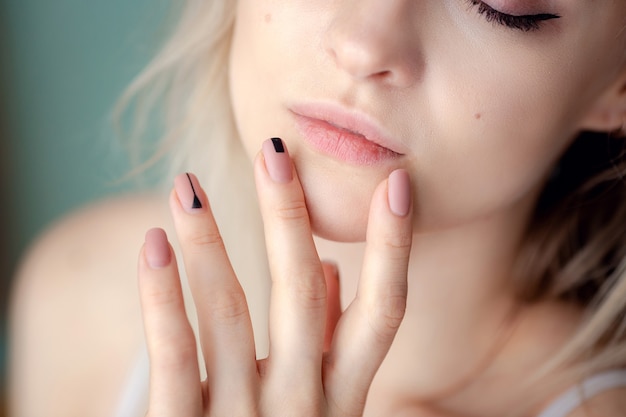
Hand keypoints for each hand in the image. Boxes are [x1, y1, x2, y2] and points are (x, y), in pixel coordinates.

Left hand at [138, 138, 412, 416]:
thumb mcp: (318, 409)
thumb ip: (330, 343)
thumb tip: (336, 271)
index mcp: (341, 400)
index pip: (383, 315)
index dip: (394, 250)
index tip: (398, 185)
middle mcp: (302, 409)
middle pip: (302, 298)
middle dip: (289, 221)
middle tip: (272, 153)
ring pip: (230, 315)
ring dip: (209, 243)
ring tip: (184, 184)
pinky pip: (174, 359)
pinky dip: (163, 298)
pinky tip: (153, 244)